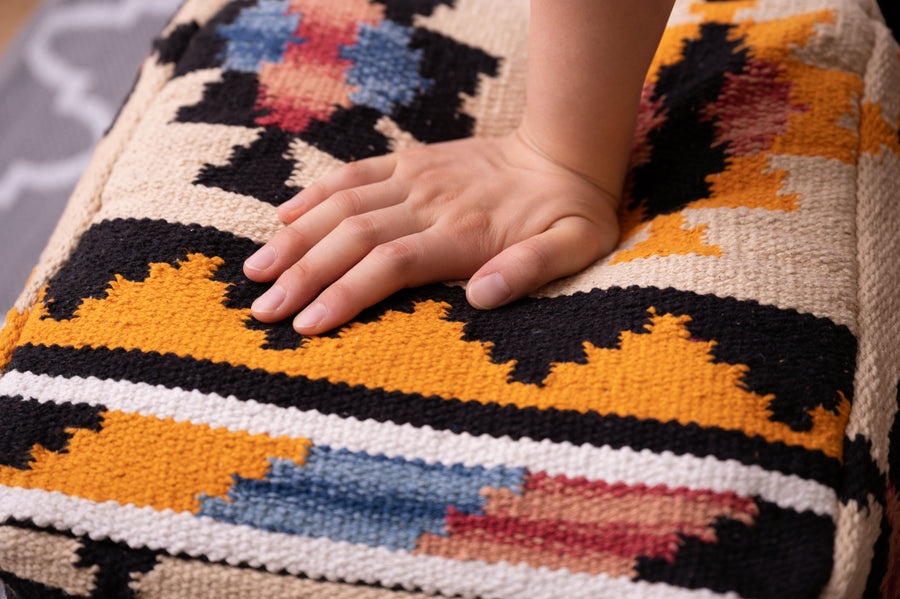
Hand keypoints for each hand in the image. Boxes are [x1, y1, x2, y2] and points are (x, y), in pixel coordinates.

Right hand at [243, 130, 619, 334]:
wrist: (566, 149)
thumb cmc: (572, 212)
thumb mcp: (574, 247)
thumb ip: (529, 271)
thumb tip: (479, 297)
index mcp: (461, 234)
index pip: (388, 267)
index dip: (343, 295)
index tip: (303, 326)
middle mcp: (429, 204)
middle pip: (351, 238)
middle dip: (302, 275)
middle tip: (260, 310)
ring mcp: (415, 177)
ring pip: (341, 206)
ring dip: (295, 238)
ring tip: (254, 270)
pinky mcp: (411, 161)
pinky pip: (355, 174)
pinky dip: (316, 193)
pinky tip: (284, 216)